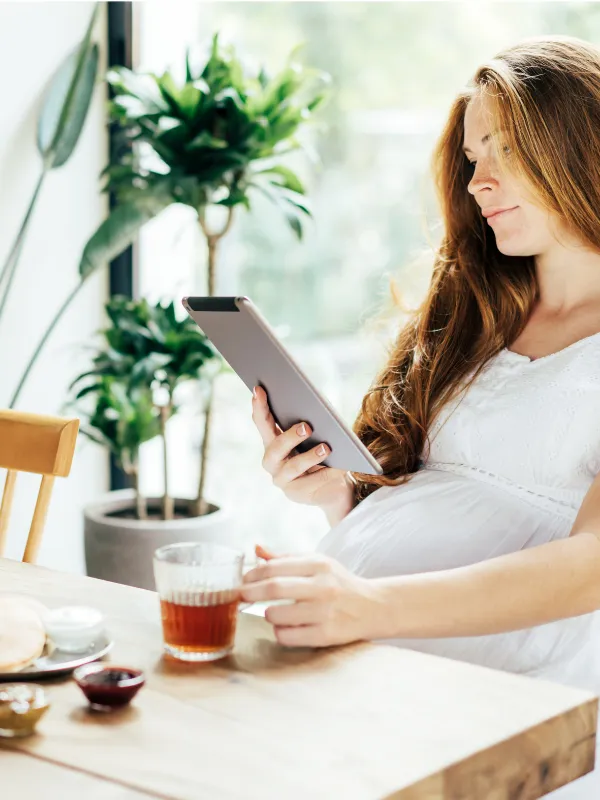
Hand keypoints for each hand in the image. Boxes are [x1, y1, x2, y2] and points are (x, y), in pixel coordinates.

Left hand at [241, 549, 382, 647]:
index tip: (243, 580)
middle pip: (274, 588)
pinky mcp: (326, 635)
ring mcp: (324, 612)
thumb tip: (256, 549)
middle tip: (240, 595)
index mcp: (319, 564)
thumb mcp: (317, 563)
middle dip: (250, 592)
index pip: (275, 566)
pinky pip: (287, 635)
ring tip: (272, 612)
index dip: (253, 573)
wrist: (373, 607)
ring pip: (277, 615)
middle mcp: (323, 586)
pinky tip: (287, 626)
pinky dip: (279, 631)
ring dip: (267, 614)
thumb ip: (286, 557)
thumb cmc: (339, 583)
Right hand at [251, 386, 354, 524]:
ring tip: (327, 447)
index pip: (262, 422)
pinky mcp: (295, 494)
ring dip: (311, 456)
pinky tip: (340, 466)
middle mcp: (272, 460)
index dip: (259, 406)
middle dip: (290, 436)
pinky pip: (310, 483)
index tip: (259, 389)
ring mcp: (281, 479)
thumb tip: (314, 411)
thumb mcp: (318, 436)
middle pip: (275, 447)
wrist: (335, 486)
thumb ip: (309, 425)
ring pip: (293, 466)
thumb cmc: (324, 454)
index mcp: (273, 440)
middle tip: (307, 426)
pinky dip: (326, 473)